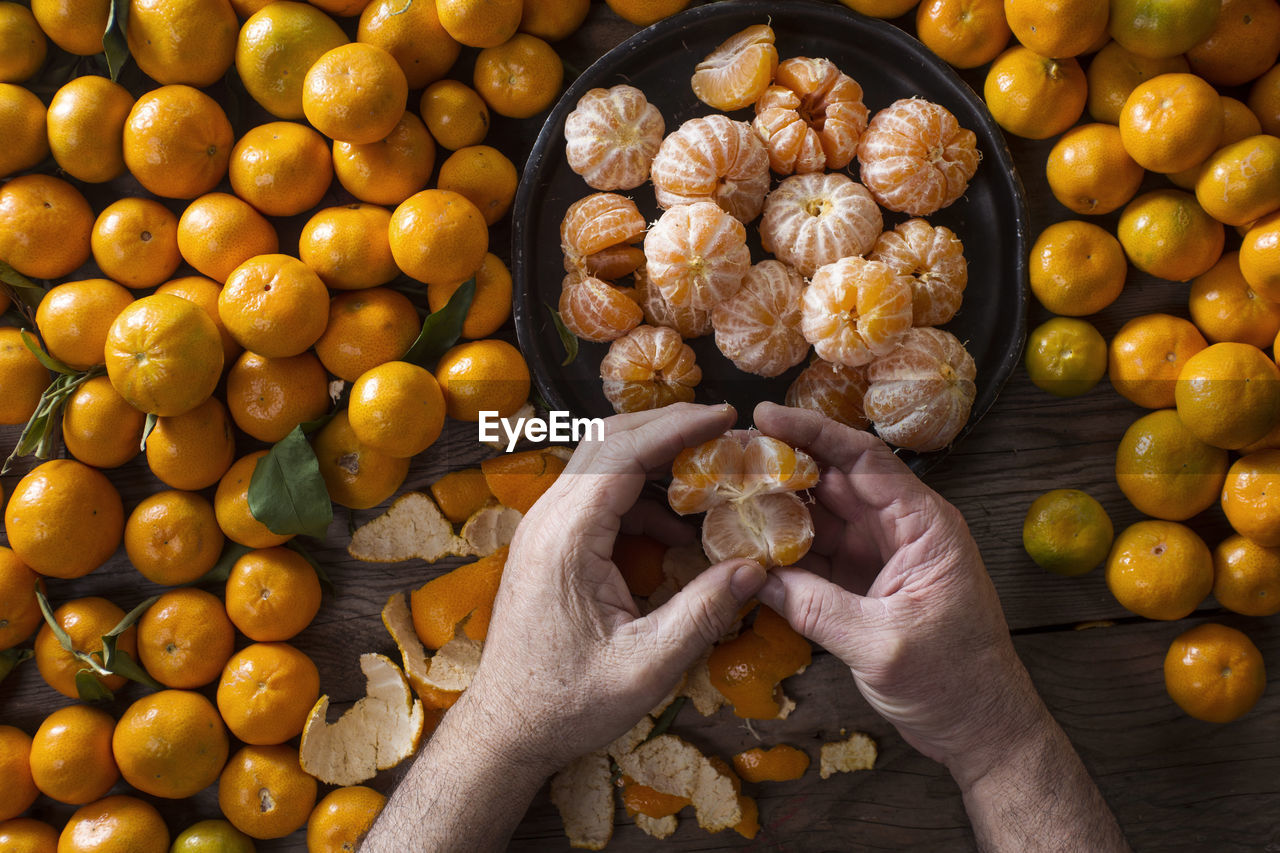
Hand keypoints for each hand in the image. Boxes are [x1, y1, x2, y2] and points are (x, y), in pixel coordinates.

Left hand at [461, 402, 767, 774]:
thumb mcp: (647, 666)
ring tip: (709, 471)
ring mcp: (543, 528)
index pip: (623, 453)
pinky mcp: (548, 543)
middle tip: (725, 430)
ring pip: (599, 462)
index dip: (677, 427)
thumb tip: (755, 568)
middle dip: (668, 426)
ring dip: (653, 456)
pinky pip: (595, 494)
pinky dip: (639, 493)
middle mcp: (547, 520)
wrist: (507, 728)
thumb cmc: (569, 702)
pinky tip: (676, 527)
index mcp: (567, 538)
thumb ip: (702, 613)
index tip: (726, 416)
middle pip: (607, 441)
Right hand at [752, 402, 1045, 785]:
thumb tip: (754, 577)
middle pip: (836, 481)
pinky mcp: (863, 587)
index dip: (814, 432)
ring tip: (726, 492)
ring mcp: (881, 559)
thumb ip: (816, 608)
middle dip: (784, 465)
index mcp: (924, 526)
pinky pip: (817, 556)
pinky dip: (783, 550)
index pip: (864, 460)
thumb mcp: (882, 644)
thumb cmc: (955, 683)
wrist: (982, 731)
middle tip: (729, 454)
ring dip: (777, 507)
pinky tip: (746, 544)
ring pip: (821, 517)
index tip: (765, 415)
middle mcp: (902, 531)